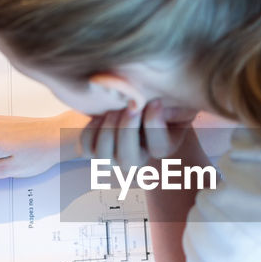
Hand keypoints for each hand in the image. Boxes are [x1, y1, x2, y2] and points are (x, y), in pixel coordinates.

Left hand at [81, 99, 195, 166]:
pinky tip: (103, 114)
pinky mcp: (94, 151)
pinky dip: (91, 130)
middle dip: (127, 129)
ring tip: (115, 109)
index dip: (155, 123)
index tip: (156, 101)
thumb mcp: (174, 101)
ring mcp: (113, 159)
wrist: (139, 104)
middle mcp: (137, 161)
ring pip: (103, 157)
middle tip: (131, 106)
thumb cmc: (161, 100)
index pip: (158, 148)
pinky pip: (86, 148)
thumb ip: (173, 105)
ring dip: (108, 130)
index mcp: (162, 149)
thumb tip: (156, 102)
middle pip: (127, 160)